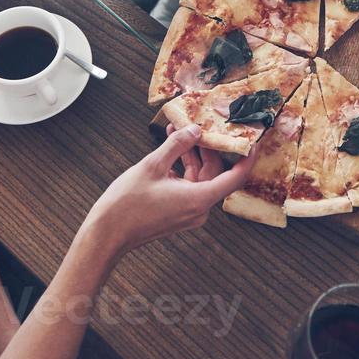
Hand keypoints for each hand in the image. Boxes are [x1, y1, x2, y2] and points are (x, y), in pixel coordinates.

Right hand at [83, 125, 253, 256]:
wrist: (107, 234)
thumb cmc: (127, 204)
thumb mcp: (153, 165)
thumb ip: (177, 145)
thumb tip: (195, 130)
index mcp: (198, 199)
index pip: (235, 178)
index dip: (246, 159)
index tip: (251, 141)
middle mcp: (198, 209)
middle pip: (215, 173)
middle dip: (208, 148)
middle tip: (203, 125)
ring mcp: (188, 213)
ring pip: (200, 178)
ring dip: (192, 155)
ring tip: (180, 132)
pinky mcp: (178, 213)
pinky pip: (188, 186)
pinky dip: (182, 168)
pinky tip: (170, 149)